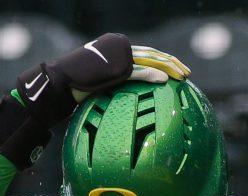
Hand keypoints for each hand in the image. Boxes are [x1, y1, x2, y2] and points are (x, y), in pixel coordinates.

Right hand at [17, 34, 189, 126]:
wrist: (61, 83)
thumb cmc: (77, 86)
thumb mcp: (102, 82)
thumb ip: (117, 81)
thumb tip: (125, 95)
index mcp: (118, 49)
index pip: (146, 53)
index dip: (163, 60)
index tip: (176, 70)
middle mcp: (120, 48)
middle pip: (153, 53)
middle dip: (172, 62)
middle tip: (186, 73)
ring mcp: (118, 56)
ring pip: (150, 59)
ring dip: (169, 67)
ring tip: (183, 76)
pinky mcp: (115, 67)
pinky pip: (139, 71)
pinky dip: (153, 74)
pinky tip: (166, 80)